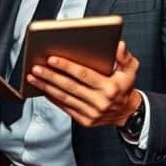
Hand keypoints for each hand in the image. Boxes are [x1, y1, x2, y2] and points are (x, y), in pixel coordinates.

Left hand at [26, 40, 141, 127]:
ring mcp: (92, 113)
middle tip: (36, 68)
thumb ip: (124, 56)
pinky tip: (44, 89)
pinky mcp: (85, 120)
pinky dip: (53, 98)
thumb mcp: (131, 69)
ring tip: (34, 77)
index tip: (52, 59)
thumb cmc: (125, 87)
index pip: (84, 75)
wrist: (127, 112)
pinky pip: (65, 108)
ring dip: (47, 87)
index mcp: (110, 88)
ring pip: (64, 98)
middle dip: (51, 76)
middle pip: (70, 86)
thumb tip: (118, 45)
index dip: (67, 66)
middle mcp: (100, 102)